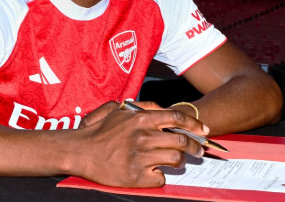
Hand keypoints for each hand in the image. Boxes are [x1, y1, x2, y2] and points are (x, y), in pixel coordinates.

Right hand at [73, 101, 207, 187]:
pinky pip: (161, 177)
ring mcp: (141, 157)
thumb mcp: (119, 110)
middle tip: (198, 151)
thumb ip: (141, 107)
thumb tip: (162, 109)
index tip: (203, 130)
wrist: (81, 151)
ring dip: (179, 161)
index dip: (193, 124)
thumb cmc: (100, 130)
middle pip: (181, 141)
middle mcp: (143, 136)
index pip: (176, 118)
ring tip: (175, 160)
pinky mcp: (136, 176)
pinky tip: (154, 172)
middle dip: (195, 147)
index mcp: (140, 119)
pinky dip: (161, 175)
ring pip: (175, 160)